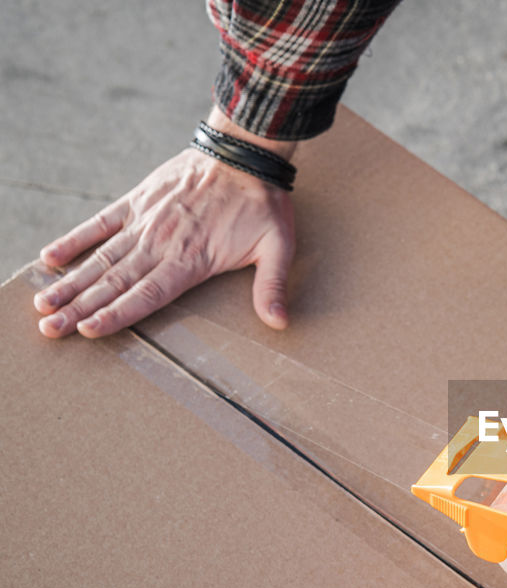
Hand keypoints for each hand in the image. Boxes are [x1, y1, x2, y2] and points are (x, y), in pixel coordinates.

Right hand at [34, 110, 296, 338]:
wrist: (244, 153)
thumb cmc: (264, 205)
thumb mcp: (278, 248)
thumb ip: (273, 286)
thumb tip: (280, 323)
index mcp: (191, 260)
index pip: (147, 295)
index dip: (117, 314)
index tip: (88, 331)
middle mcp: (161, 244)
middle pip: (114, 282)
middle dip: (80, 308)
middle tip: (49, 329)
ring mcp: (145, 222)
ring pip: (101, 258)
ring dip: (70, 282)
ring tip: (42, 304)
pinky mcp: (138, 200)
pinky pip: (100, 222)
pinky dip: (75, 239)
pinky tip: (50, 258)